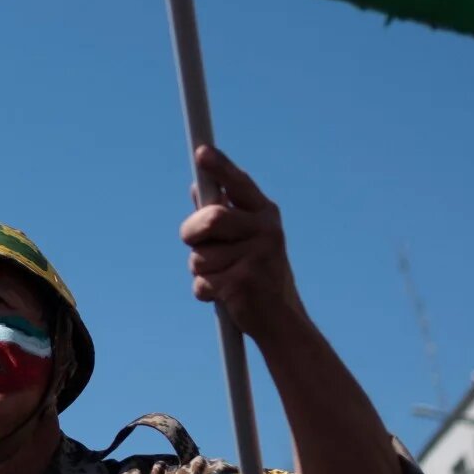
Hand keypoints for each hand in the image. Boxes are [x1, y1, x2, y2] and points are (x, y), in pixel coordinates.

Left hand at [180, 146, 305, 343]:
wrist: (281, 319)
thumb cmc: (257, 274)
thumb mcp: (246, 239)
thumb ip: (222, 214)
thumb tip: (197, 187)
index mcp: (265, 214)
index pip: (240, 184)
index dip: (220, 168)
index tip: (202, 153)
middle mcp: (266, 231)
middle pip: (211, 219)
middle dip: (192, 232)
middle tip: (193, 242)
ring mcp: (258, 256)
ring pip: (199, 256)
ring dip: (200, 270)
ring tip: (224, 277)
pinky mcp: (245, 283)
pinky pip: (201, 282)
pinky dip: (205, 292)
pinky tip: (226, 296)